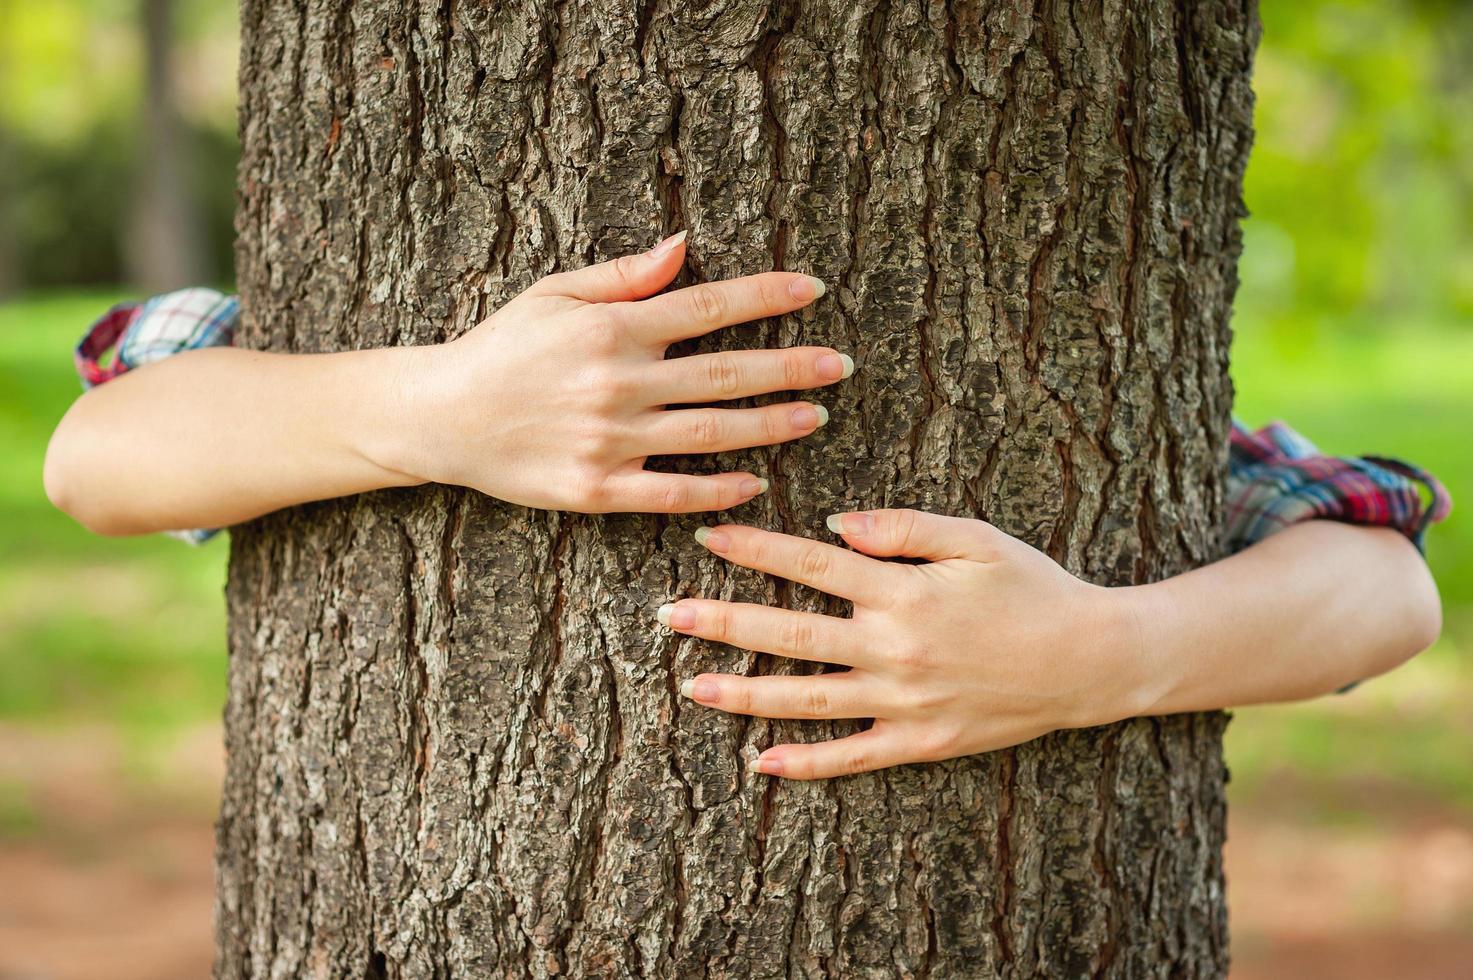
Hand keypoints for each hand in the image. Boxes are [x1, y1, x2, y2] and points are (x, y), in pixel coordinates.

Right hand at [400, 232, 849, 511]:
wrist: (441, 417)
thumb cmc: (501, 348)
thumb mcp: (554, 294)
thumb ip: (623, 275)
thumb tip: (684, 246)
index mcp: (612, 330)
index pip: (706, 307)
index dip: (766, 296)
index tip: (813, 289)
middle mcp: (618, 384)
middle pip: (724, 373)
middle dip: (790, 366)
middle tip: (840, 364)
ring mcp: (610, 441)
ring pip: (709, 434)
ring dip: (770, 425)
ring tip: (816, 416)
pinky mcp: (597, 490)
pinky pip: (670, 493)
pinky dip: (716, 490)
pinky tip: (756, 482)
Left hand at [659, 509, 1143, 778]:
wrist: (1091, 659)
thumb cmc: (1032, 587)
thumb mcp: (974, 538)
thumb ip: (901, 527)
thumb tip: (832, 525)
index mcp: (901, 591)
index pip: (809, 565)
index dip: (755, 549)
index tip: (708, 539)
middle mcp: (892, 649)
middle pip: (789, 634)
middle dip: (723, 623)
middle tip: (667, 616)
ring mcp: (903, 702)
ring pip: (807, 699)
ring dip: (744, 694)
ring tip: (691, 687)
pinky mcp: (920, 742)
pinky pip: (852, 757)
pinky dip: (807, 763)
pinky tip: (762, 762)